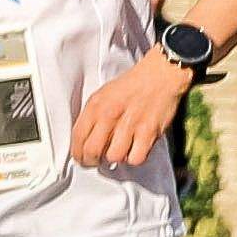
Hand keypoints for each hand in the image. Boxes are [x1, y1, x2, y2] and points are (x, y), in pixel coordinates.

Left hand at [73, 52, 191, 172]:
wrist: (159, 74)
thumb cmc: (132, 85)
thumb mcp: (103, 94)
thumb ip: (92, 115)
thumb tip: (84, 139)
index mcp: (96, 105)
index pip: (77, 137)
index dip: (77, 153)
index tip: (81, 158)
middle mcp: (110, 115)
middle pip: (92, 151)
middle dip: (91, 161)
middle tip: (96, 162)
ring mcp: (130, 124)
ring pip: (114, 157)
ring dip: (115, 158)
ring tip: (118, 151)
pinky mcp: (149, 132)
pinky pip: (136, 158)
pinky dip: (134, 158)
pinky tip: (134, 150)